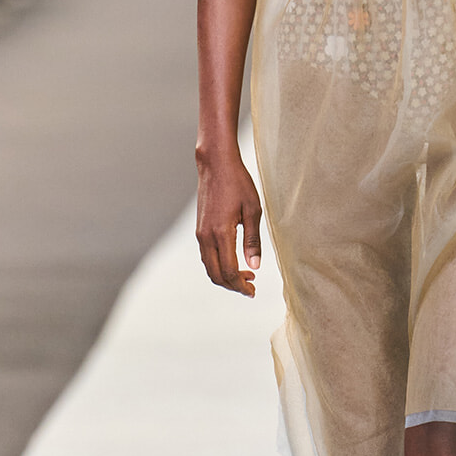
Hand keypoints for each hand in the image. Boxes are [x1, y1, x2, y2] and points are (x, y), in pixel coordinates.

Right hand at [196, 151, 262, 296]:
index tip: (253, 291)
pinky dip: (218, 266)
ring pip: (209, 267)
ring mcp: (200, 234)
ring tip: (245, 277)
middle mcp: (206, 237)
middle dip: (233, 286)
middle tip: (251, 288)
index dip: (241, 285)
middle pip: (216, 274)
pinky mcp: (199, 230)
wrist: (216, 164)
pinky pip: (206, 256)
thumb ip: (253, 240)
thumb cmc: (238, 183)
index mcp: (221, 233)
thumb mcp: (253, 210)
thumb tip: (255, 266)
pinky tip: (233, 262)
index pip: (230, 271)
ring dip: (225, 277)